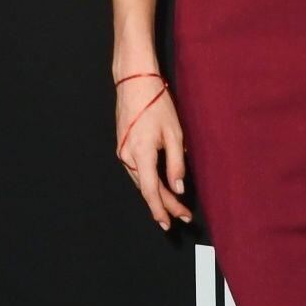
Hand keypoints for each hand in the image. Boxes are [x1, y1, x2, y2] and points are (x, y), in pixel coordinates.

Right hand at [115, 75, 192, 231]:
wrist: (134, 82)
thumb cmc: (156, 103)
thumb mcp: (174, 134)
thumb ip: (176, 164)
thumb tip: (178, 189)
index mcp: (141, 153)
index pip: (151, 191)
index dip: (162, 209)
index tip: (171, 223)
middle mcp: (127, 156)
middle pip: (146, 189)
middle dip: (164, 205)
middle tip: (183, 216)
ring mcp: (122, 152)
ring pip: (141, 181)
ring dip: (157, 194)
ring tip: (175, 205)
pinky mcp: (123, 146)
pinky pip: (137, 171)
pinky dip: (149, 181)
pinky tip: (160, 186)